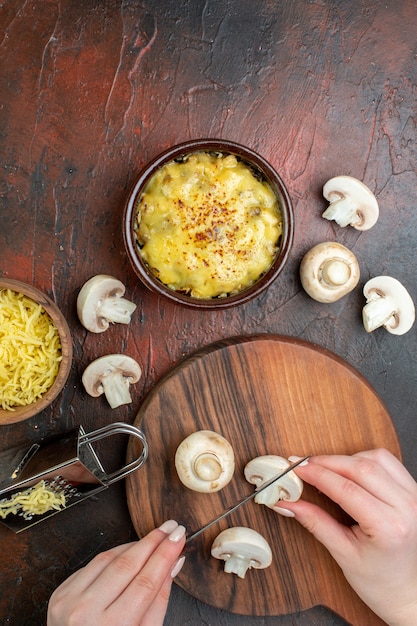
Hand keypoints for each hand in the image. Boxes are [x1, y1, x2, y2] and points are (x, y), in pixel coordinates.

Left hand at [47, 519, 185, 625]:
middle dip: (153, 541)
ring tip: (154, 538)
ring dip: (134, 545)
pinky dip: (113, 555)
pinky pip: (92, 564)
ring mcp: (69, 601)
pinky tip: (129, 553)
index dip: (165, 554)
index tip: (179, 536)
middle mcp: (86, 613)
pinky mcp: (60, 593)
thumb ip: (159, 599)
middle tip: (171, 527)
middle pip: (127, 565)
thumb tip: (173, 562)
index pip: (146, 581)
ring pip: (108, 558)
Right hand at [274, 450, 416, 625]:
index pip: (346, 489)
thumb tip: (288, 503)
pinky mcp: (414, 490)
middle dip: (327, 462)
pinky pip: (388, 462)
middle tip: (304, 465)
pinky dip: (365, 460)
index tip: (297, 468)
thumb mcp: (343, 555)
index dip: (317, 474)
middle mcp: (407, 507)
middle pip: (360, 468)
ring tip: (326, 470)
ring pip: (375, 459)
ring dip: (347, 459)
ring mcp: (414, 497)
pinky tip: (350, 470)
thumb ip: (315, 523)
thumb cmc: (380, 581)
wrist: (408, 592)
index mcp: (389, 527)